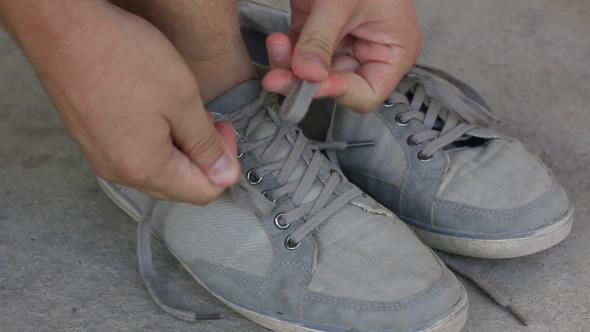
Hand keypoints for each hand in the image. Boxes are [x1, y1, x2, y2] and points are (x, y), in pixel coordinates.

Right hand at [4, 2, 239, 203]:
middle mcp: (118, 172)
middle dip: (202, 158)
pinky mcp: (91, 141)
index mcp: (144, 168)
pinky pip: (133, 156)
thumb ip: (207, 145)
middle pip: (178, 186)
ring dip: (179, 148)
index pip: (203, 192)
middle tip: (207, 119)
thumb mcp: (183, 99)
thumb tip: (226, 176)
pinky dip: (155, 141)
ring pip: (156, 171)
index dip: (224, 165)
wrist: (63, 28)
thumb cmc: (124, 58)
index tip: (224, 129)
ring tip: (180, 110)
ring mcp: (100, 157)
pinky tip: (157, 110)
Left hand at [262, 0, 421, 112]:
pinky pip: (300, 53)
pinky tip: (278, 41)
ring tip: (278, 47)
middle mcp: (369, 52)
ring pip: (312, 72)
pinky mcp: (318, 31)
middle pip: (334, 84)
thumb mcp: (343, 2)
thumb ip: (322, 39)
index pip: (367, 93)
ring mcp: (341, 42)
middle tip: (279, 79)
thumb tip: (307, 74)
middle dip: (304, 80)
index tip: (313, 81)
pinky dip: (286, 51)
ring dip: (290, 67)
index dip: (340, 92)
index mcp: (393, 50)